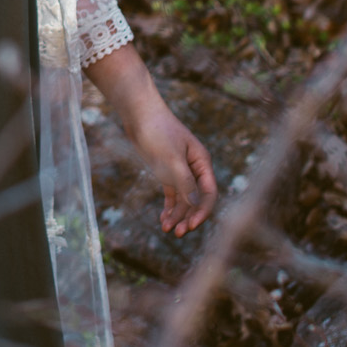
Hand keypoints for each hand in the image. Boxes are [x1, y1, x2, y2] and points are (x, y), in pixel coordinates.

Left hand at [122, 101, 216, 235]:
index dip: (202, 211)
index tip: (191, 225)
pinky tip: (163, 219)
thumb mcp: (172, 158)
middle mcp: (194, 168)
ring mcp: (180, 170)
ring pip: (183, 198)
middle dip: (188, 216)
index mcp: (202, 163)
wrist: (138, 114)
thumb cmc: (158, 131)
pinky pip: (172, 193)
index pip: (208, 193)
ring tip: (167, 229)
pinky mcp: (166, 171)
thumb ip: (184, 182)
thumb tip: (195, 205)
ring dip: (177, 214)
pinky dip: (169, 206)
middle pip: (196, 199)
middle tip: (178, 233)